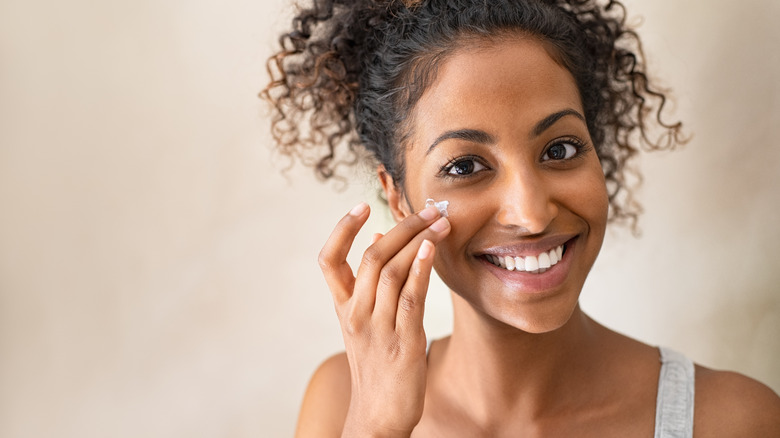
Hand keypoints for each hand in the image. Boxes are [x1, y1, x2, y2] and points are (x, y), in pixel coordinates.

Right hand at [318, 202, 450, 436]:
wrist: (377, 415)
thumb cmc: (375, 364)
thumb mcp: (364, 323)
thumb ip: (369, 284)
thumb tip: (378, 240)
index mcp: (343, 307)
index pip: (329, 260)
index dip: (342, 230)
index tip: (361, 207)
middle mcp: (356, 314)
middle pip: (373, 257)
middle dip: (403, 227)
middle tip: (429, 209)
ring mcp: (378, 328)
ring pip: (393, 271)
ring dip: (419, 241)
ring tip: (441, 222)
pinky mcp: (403, 342)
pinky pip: (411, 298)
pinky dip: (420, 269)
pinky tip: (432, 249)